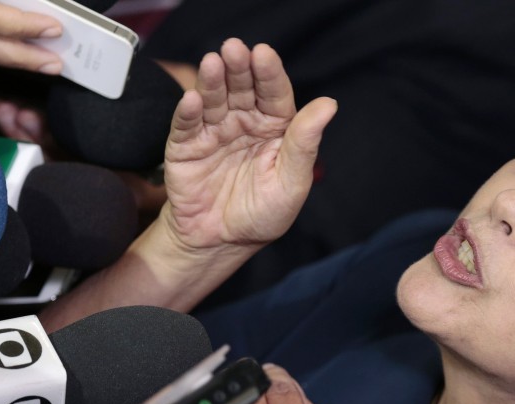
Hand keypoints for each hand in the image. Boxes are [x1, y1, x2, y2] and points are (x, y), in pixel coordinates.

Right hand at [157, 38, 336, 252]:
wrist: (221, 242)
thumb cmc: (260, 214)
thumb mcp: (290, 183)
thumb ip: (304, 144)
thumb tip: (329, 104)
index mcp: (274, 128)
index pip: (274, 94)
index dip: (269, 73)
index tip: (264, 54)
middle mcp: (243, 122)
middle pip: (242, 88)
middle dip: (239, 68)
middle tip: (235, 49)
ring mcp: (213, 131)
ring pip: (213, 99)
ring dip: (212, 80)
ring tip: (213, 64)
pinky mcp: (185, 146)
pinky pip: (186, 125)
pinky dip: (187, 112)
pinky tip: (192, 100)